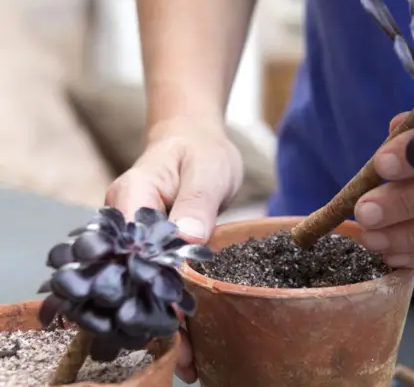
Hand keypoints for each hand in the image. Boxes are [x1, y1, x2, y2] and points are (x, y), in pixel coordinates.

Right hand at [105, 118, 242, 382]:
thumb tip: (188, 238)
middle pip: (127, 272)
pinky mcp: (147, 248)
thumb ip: (197, 203)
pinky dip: (166, 303)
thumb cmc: (200, 151)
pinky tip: (183, 332)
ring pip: (138, 281)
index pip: (129, 245)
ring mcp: (132, 237)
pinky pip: (151, 277)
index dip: (148, 281)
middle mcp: (123, 221)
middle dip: (149, 311)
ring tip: (185, 355)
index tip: (174, 313)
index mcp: (131, 196)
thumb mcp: (207, 170)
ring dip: (158, 315)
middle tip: (181, 349)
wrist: (193, 142)